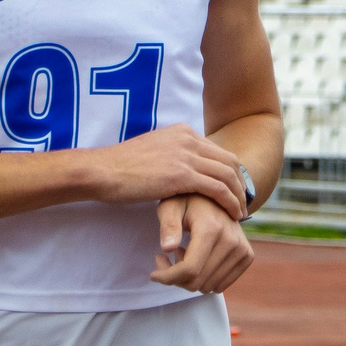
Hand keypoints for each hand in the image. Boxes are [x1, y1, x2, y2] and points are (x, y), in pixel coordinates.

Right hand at [85, 125, 245, 218]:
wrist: (102, 170)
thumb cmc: (119, 167)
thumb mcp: (151, 151)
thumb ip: (169, 155)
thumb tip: (176, 166)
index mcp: (182, 131)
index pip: (217, 151)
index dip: (230, 171)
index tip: (234, 189)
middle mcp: (188, 138)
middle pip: (228, 160)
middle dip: (240, 183)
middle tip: (243, 202)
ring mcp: (186, 155)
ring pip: (227, 175)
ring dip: (238, 195)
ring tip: (241, 212)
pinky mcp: (182, 175)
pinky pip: (217, 189)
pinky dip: (230, 202)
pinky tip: (233, 215)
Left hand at [151, 194, 254, 292]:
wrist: (217, 194)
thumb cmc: (187, 200)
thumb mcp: (170, 207)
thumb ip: (167, 226)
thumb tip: (167, 248)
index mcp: (211, 228)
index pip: (189, 269)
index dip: (167, 277)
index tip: (153, 274)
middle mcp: (231, 240)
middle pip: (198, 281)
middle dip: (176, 278)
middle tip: (167, 259)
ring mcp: (242, 249)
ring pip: (209, 286)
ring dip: (191, 278)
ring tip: (183, 254)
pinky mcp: (247, 255)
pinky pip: (221, 285)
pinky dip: (206, 278)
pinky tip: (198, 258)